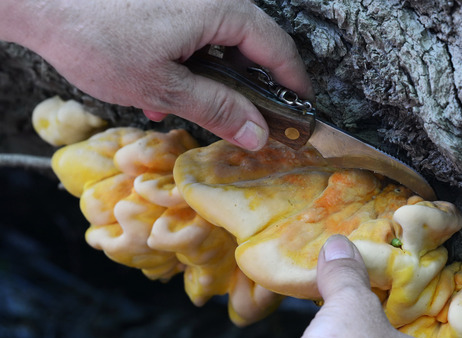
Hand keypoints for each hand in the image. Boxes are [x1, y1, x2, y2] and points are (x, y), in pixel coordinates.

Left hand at [2, 0, 311, 150]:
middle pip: (252, 45)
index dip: (294, 85)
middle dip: (249, 87)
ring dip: (214, 79)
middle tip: (248, 122)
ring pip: (221, 41)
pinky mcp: (165, 2)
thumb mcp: (162, 87)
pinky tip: (161, 89)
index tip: (300, 114)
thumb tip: (258, 135)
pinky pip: (194, 31)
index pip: (278, 49)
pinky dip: (189, 62)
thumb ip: (217, 110)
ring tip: (189, 111)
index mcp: (222, 10)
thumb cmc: (95, 36)